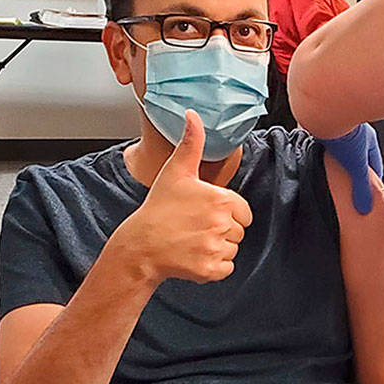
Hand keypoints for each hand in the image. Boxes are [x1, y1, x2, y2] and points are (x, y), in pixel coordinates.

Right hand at [115, 111, 253, 284]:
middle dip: (221, 231)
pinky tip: (193, 256)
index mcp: (222, 199)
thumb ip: (191, 142)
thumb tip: (192, 113)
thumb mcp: (176, 171)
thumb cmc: (159, 207)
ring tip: (192, 240)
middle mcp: (223, 223)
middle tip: (194, 227)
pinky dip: (212, 267)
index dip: (226, 213)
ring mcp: (216, 248)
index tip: (203, 213)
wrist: (141, 245)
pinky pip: (225, 269)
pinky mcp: (211, 270)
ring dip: (216, 248)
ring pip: (232, 250)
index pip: (243, 211)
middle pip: (239, 232)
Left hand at [320, 123, 382, 214]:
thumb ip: (360, 188)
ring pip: (343, 146)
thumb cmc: (345, 133)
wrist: (326, 111)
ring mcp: (341, 127)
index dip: (372, 179)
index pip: (375, 164)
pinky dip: (327, 149)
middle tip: (350, 182)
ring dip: (340, 157)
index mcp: (370, 141)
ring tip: (334, 171)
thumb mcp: (356, 166)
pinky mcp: (325, 124)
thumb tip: (364, 207)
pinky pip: (328, 139)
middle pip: (358, 155)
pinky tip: (320, 155)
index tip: (370, 189)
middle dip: (355, 168)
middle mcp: (357, 131)